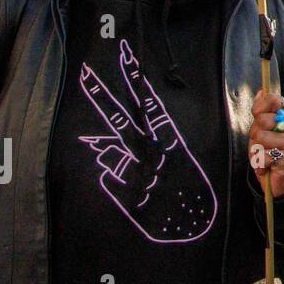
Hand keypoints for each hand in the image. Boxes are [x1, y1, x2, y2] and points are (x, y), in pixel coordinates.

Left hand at [78, 39, 217, 241]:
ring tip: (134, 168)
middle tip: (84, 73)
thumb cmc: (190, 195)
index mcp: (171, 144)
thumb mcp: (175, 167)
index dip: (136, 80)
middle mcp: (154, 156)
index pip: (148, 105)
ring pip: (111, 154)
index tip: (125, 55)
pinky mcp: (131, 196)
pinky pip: (110, 181)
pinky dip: (117, 185)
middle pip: (123, 120)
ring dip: (114, 158)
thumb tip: (102, 147)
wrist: (199, 228)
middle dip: (104, 97)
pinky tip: (136, 193)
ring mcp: (140, 175)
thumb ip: (140, 152)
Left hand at [249, 89, 283, 199]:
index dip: (258, 108)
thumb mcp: (262, 131)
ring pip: (261, 138)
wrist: (281, 181)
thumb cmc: (270, 153)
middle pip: (262, 120)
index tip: (258, 118)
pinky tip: (268, 168)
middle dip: (254, 135)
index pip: (272, 98)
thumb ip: (261, 113)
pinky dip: (259, 165)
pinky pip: (263, 156)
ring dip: (256, 151)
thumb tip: (260, 91)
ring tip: (264, 157)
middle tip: (261, 144)